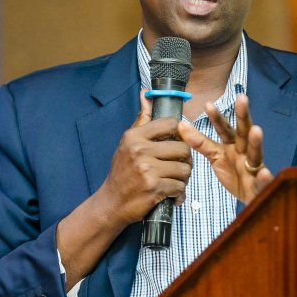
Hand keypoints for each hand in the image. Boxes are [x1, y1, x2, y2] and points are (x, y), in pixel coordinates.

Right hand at [97, 90, 192, 226]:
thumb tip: (145, 93)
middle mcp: (140, 150)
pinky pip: (180, 186)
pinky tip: (171, 194)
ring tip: (175, 180)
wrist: (111, 203)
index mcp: (135, 136)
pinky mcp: (154, 187)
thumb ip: (142, 120)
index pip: (171, 124)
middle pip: (183, 147)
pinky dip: (179, 192)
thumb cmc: (122, 172)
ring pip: (184, 168)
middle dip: (185, 160)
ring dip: (183, 178)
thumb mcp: (127, 143)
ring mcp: (147, 169)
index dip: (179, 134)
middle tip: (179, 166)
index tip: (175, 144)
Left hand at [177, 93, 272, 203]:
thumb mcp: (216, 156)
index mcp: (232, 145)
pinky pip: (262, 180)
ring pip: (255, 153)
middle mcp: (244, 151)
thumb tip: (181, 125)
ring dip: (256, 142)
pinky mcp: (260, 184)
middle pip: (243, 132)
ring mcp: (254, 166)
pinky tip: (264, 173)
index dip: (217, 118)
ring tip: (257, 130)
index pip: (224, 129)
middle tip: (241, 98)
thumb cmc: (234, 173)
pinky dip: (264, 177)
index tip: (208, 104)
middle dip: (243, 116)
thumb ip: (201, 142)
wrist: (250, 197)